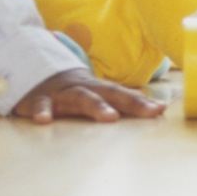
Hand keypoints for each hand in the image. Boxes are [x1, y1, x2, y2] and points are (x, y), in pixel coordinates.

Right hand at [13, 69, 165, 123]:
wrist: (36, 74)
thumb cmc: (75, 91)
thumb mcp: (97, 94)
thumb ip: (123, 102)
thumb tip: (159, 108)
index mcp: (97, 90)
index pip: (123, 95)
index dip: (141, 103)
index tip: (160, 110)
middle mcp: (82, 89)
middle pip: (108, 94)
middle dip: (128, 103)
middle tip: (148, 112)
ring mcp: (61, 93)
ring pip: (79, 98)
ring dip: (96, 106)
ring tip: (110, 117)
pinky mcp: (38, 100)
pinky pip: (40, 105)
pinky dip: (42, 111)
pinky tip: (44, 121)